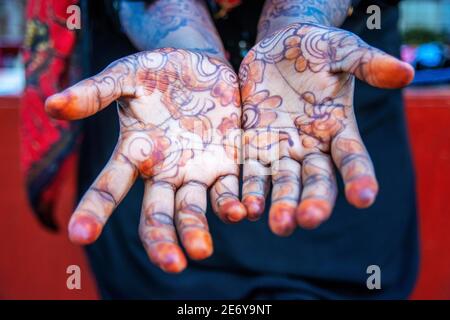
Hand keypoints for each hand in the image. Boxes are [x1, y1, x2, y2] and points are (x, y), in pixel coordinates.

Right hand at [46, 49, 245, 272]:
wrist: (200, 64)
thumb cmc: (158, 72)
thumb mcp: (126, 75)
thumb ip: (96, 92)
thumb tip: (50, 106)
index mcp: (135, 153)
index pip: (110, 188)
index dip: (94, 211)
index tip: (79, 235)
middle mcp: (165, 171)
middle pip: (157, 214)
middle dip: (161, 240)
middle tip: (171, 263)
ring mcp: (196, 169)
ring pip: (194, 209)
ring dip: (198, 230)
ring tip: (202, 249)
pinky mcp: (227, 161)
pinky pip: (230, 188)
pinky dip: (234, 202)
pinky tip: (240, 211)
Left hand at [239, 23, 413, 235]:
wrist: (278, 46)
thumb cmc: (316, 47)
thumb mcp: (341, 50)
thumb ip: (367, 64)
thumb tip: (406, 73)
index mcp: (338, 129)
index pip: (352, 158)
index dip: (359, 177)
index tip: (363, 197)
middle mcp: (312, 147)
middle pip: (316, 180)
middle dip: (314, 200)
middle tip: (308, 219)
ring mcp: (282, 149)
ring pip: (283, 183)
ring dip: (281, 205)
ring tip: (278, 225)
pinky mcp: (254, 145)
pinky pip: (252, 172)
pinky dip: (250, 191)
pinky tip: (245, 209)